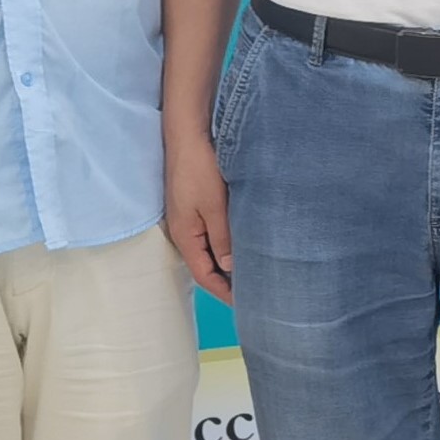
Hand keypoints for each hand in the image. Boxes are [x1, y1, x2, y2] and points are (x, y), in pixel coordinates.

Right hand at [167, 135, 237, 307]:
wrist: (188, 135)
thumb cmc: (199, 169)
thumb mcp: (214, 207)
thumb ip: (223, 239)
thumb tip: (230, 268)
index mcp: (185, 236)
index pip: (204, 276)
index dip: (224, 292)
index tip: (247, 304)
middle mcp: (185, 232)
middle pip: (206, 266)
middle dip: (227, 281)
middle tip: (254, 292)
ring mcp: (190, 219)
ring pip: (210, 250)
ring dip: (228, 263)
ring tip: (253, 272)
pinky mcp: (197, 207)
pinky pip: (211, 234)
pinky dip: (226, 244)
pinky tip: (243, 243)